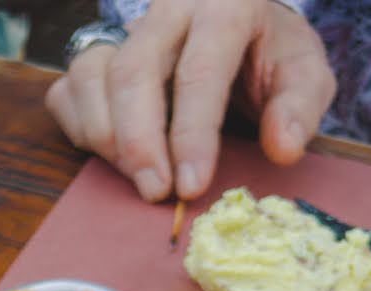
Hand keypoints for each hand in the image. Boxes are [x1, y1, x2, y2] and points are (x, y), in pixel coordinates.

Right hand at [45, 0, 335, 201]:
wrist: (236, 24)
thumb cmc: (267, 53)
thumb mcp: (303, 71)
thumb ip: (300, 106)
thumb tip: (283, 148)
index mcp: (224, 5)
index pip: (200, 71)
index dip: (192, 134)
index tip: (192, 186)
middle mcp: (168, 9)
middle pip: (133, 72)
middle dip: (139, 142)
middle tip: (155, 192)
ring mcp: (124, 28)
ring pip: (92, 78)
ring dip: (108, 139)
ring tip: (139, 176)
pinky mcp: (95, 51)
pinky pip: (67, 92)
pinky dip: (83, 129)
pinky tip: (115, 153)